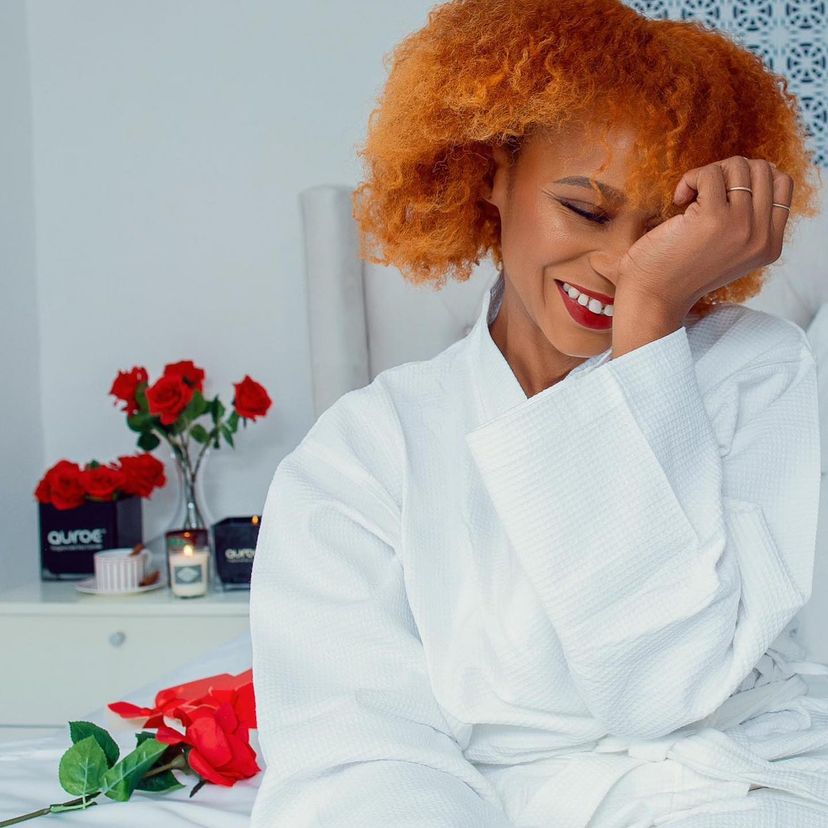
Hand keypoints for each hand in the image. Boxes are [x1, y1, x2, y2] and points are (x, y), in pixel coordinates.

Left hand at [614, 156, 793, 320]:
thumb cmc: (680, 269)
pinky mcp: (713, 218)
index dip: (750, 176)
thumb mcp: (728, 248)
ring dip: (708, 173)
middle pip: (761, 170)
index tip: (722, 191)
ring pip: (738, 166)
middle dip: (728, 171)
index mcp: (769, 245)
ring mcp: (741, 226)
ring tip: (690, 196)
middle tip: (702, 192)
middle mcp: (761, 237)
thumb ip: (748, 219)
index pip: (782, 185)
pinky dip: (690, 179)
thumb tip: (754, 170)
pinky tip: (678, 200)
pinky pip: (709, 174)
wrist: (652, 295)